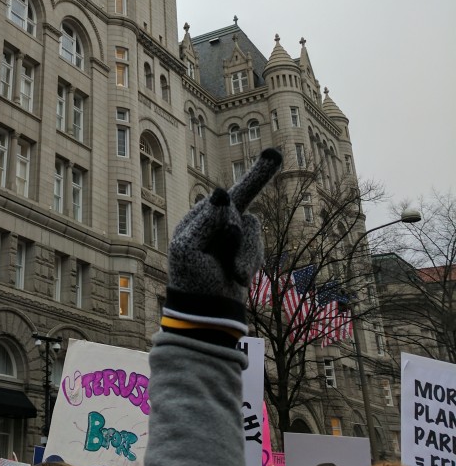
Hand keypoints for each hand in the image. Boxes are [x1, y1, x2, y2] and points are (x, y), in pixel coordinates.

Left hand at [168, 149, 281, 299]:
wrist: (207, 312)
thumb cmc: (192, 279)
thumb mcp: (190, 249)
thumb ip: (207, 222)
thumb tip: (221, 192)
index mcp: (199, 217)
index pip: (222, 197)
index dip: (248, 177)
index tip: (272, 155)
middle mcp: (217, 220)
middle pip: (243, 196)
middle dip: (259, 175)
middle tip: (275, 154)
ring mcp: (235, 235)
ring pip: (253, 226)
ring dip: (246, 251)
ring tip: (234, 272)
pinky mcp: (248, 250)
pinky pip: (258, 245)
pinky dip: (251, 260)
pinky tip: (238, 276)